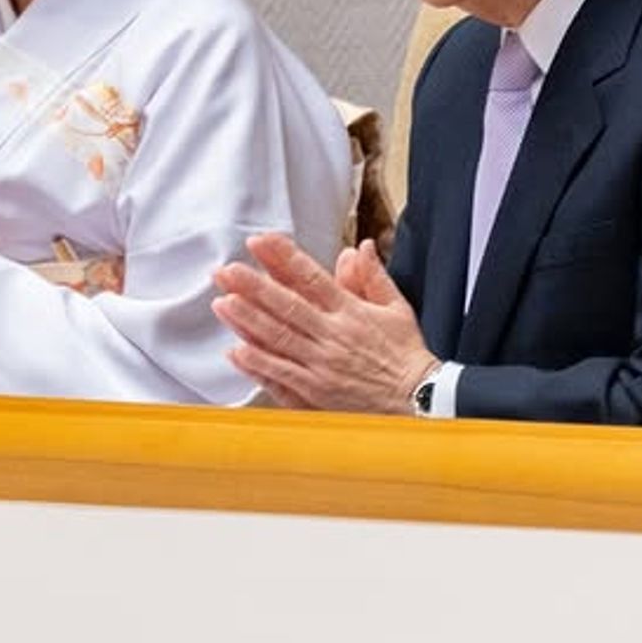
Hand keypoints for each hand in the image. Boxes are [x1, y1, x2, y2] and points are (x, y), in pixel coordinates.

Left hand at [212, 234, 437, 414]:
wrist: (418, 399)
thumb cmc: (406, 354)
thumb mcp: (397, 308)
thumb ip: (373, 276)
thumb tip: (359, 247)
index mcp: (351, 312)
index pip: (311, 278)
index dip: (283, 258)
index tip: (261, 242)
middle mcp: (333, 337)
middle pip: (286, 306)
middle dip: (254, 286)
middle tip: (227, 271)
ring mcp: (321, 366)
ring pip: (278, 339)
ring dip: (248, 320)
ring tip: (223, 302)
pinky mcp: (315, 392)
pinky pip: (281, 375)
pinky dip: (258, 363)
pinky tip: (237, 350)